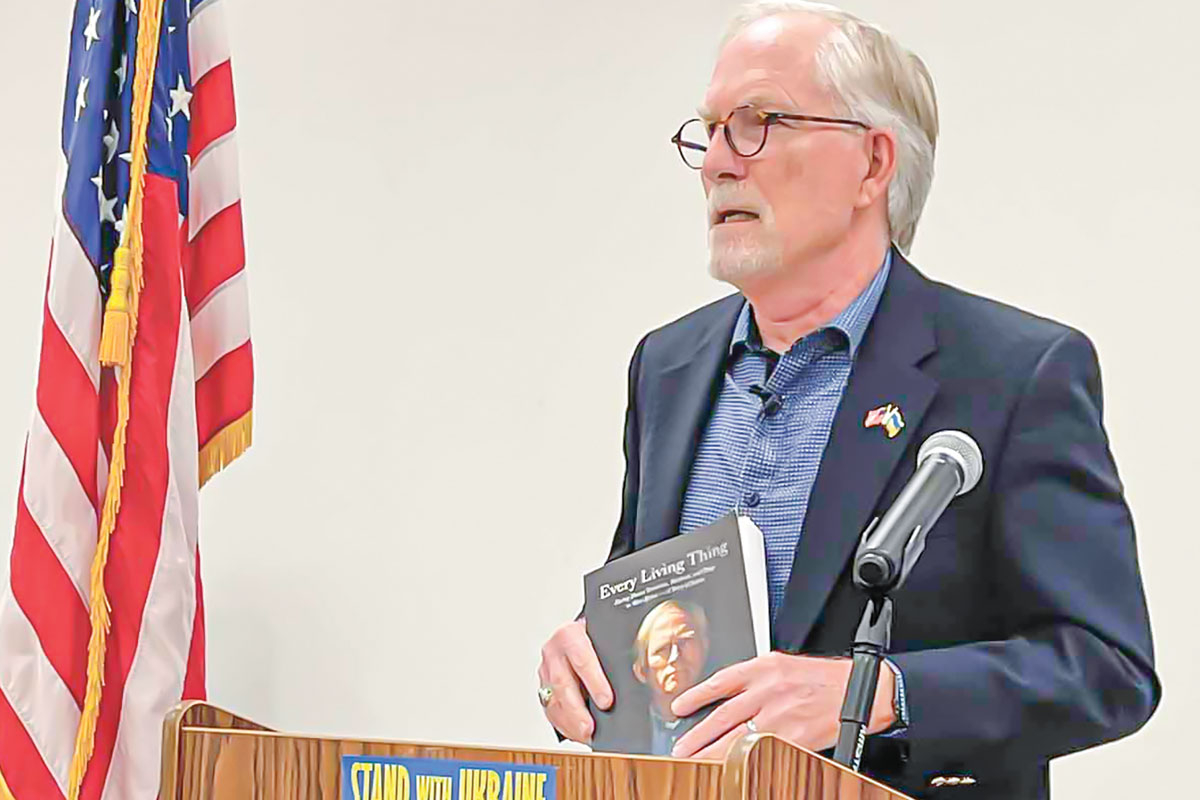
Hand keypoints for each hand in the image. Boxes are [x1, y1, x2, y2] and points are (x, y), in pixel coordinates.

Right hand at [536, 619, 612, 742]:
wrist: (579, 633)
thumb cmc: (595, 637)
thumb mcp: (606, 638)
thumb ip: (619, 655)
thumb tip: (641, 676)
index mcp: (570, 635)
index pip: (581, 659)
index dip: (594, 682)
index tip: (606, 702)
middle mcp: (554, 652)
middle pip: (562, 683)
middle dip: (577, 710)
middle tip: (589, 728)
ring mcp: (546, 670)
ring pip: (553, 699)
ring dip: (569, 722)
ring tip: (585, 735)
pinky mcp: (544, 687)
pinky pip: (550, 709)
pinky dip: (563, 724)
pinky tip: (576, 733)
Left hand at [669, 652, 894, 758]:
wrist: (864, 690)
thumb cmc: (826, 679)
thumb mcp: (786, 665)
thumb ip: (757, 678)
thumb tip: (728, 694)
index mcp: (766, 668)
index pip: (721, 682)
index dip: (696, 695)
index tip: (678, 707)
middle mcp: (769, 690)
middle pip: (723, 717)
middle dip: (698, 735)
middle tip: (679, 748)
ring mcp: (781, 716)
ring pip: (737, 738)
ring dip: (712, 752)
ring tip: (694, 760)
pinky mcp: (795, 738)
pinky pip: (762, 751)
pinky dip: (744, 760)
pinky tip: (732, 768)